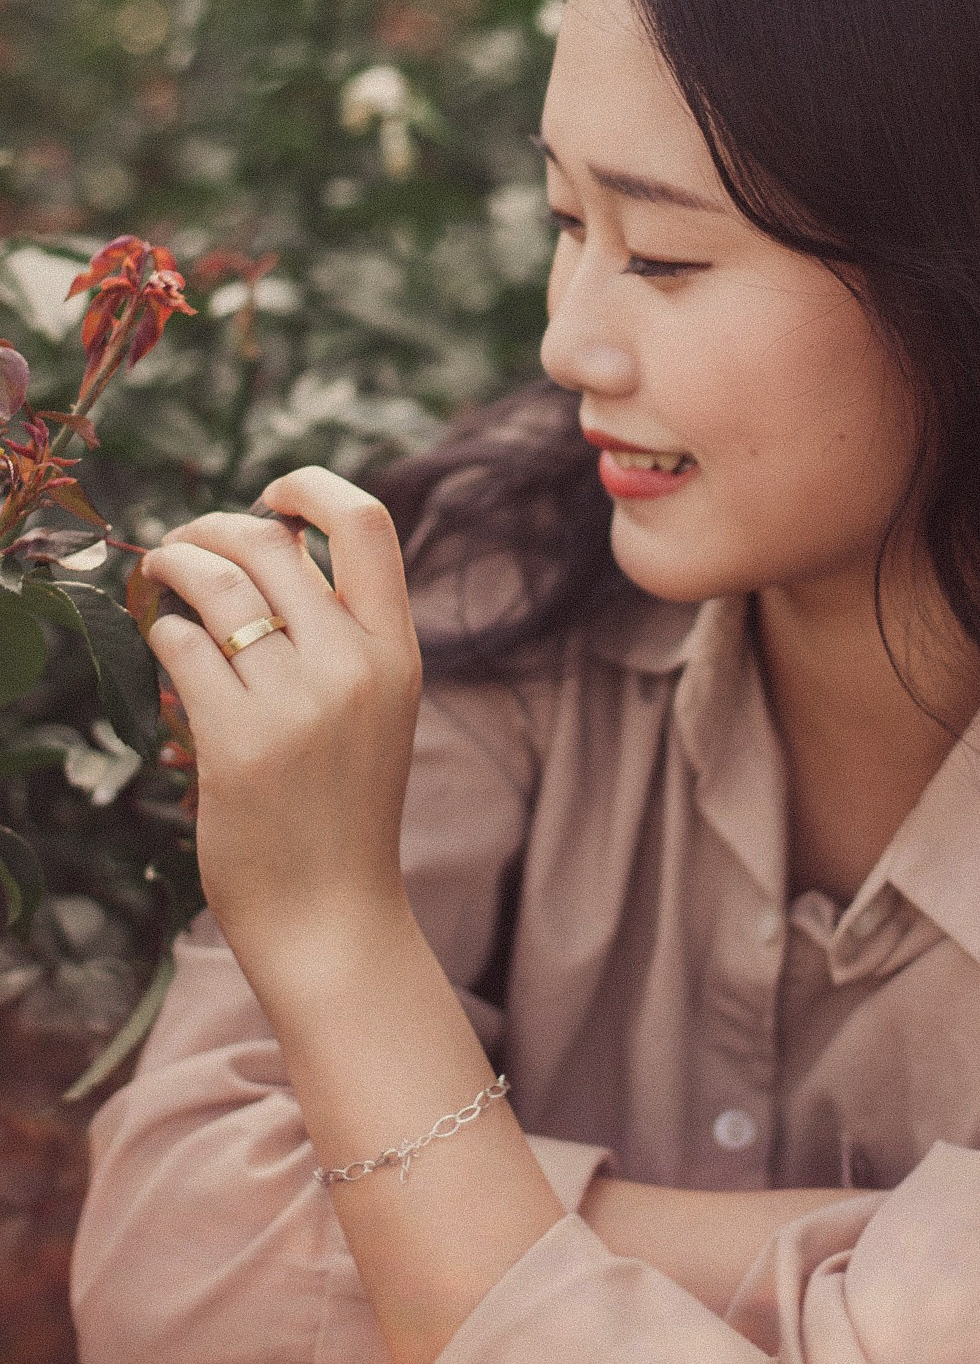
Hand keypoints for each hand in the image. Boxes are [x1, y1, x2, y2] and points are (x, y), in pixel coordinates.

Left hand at [141, 467, 421, 987]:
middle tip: (188, 543)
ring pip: (217, 585)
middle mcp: (353, 667)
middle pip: (268, 543)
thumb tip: (273, 545)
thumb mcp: (378, 706)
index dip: (310, 486)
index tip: (271, 496)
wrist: (334, 914)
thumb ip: (344, 632)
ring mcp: (297, 705)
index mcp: (398, 652)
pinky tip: (166, 643)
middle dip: (212, 526)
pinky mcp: (237, 744)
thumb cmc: (345, 806)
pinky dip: (163, 630)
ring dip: (174, 562)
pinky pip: (182, 645)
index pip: (367, 523)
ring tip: (160, 571)